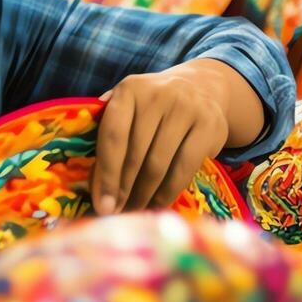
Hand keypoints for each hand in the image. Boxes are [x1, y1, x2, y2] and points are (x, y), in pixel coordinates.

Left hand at [91, 60, 252, 214]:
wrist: (201, 87)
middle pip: (135, 154)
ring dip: (144, 195)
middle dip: (123, 190)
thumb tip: (91, 182)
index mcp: (129, 90)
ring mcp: (186, 109)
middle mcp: (158, 96)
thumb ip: (107, 132)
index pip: (112, 136)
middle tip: (116, 214)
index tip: (101, 204)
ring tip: (134, 212)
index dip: (106, 174)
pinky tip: (157, 204)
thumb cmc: (152, 106)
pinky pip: (184, 168)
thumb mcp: (128, 106)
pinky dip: (168, 192)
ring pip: (159, 165)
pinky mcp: (210, 126)